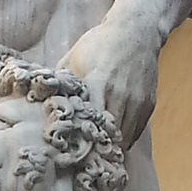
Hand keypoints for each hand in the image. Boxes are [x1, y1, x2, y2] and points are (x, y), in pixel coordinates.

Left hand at [60, 21, 157, 147]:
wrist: (137, 32)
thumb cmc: (101, 43)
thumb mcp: (74, 58)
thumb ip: (62, 83)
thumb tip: (43, 102)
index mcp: (97, 83)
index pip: (87, 123)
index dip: (78, 139)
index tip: (68, 149)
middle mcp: (119, 96)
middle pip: (106, 136)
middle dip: (94, 149)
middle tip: (81, 157)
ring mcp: (136, 102)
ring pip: (123, 139)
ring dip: (110, 146)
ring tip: (96, 152)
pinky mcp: (148, 105)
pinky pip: (135, 132)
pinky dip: (124, 138)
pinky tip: (112, 139)